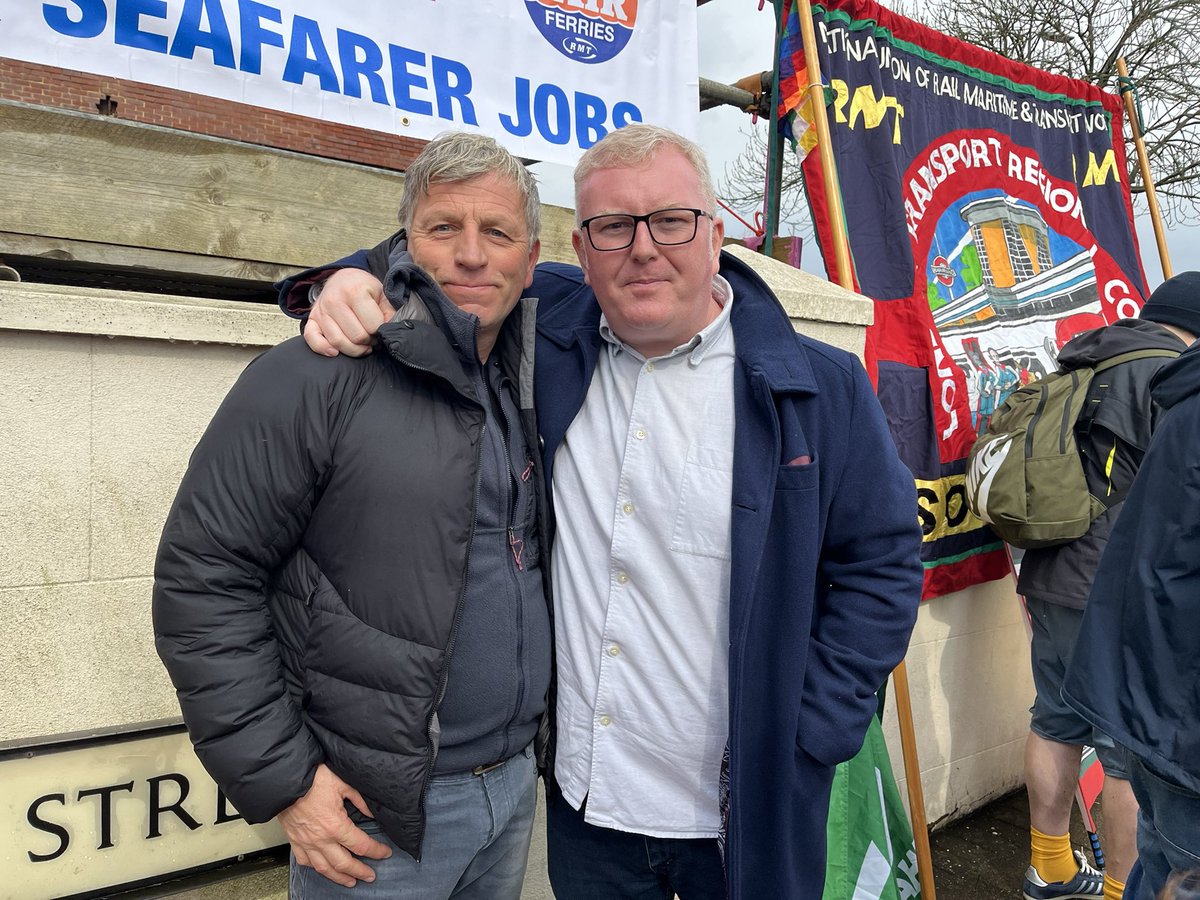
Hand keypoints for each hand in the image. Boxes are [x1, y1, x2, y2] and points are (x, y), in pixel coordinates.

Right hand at [277, 763, 391, 886]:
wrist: (285, 781)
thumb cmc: (312, 779)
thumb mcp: (343, 783)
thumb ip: (359, 799)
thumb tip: (371, 812)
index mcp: (336, 825)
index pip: (361, 845)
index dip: (376, 851)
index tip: (385, 853)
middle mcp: (321, 839)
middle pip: (344, 864)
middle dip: (360, 872)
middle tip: (370, 876)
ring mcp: (307, 843)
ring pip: (324, 868)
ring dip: (339, 877)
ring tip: (350, 881)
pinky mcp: (295, 841)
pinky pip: (304, 861)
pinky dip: (315, 868)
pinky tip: (322, 868)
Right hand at [305, 269, 390, 357]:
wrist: (343, 278)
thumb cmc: (364, 288)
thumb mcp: (382, 294)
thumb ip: (389, 313)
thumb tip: (389, 331)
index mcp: (354, 291)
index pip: (372, 326)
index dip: (380, 332)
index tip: (381, 330)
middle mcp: (334, 300)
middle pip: (356, 337)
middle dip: (368, 341)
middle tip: (373, 338)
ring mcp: (321, 310)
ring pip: (338, 341)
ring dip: (353, 350)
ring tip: (362, 345)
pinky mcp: (312, 318)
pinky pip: (312, 338)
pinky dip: (322, 348)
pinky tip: (335, 353)